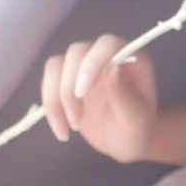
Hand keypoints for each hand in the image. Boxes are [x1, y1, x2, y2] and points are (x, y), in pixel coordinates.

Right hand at [40, 35, 158, 161]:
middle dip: (69, 89)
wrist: (126, 140)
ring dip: (54, 98)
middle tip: (76, 122)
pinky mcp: (66, 80)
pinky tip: (61, 128)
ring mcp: (84, 66)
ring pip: (56, 66)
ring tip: (66, 129)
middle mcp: (105, 55)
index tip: (81, 91)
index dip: (92, 63)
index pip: (107, 45)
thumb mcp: (136, 118)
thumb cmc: (137, 128)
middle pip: (76, 53)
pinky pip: (48, 82)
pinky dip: (49, 105)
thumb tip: (112, 69)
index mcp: (131, 58)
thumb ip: (125, 95)